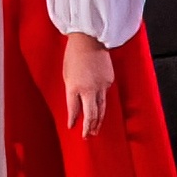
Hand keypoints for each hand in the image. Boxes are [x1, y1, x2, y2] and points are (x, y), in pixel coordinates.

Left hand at [58, 29, 121, 143]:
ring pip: (101, 108)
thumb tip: (78, 104)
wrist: (89, 40)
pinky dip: (101, 100)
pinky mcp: (109, 80)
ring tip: (95, 130)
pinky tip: (99, 104)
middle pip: (91, 114)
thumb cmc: (74, 55)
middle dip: (89, 127)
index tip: (72, 127)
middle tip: (87, 136)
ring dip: (98, 120)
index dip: (74, 121)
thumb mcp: (67, 75)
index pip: (74, 110)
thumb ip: (72, 91)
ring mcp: (102, 85)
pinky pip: (105, 94)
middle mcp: (89, 89)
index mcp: (74, 87)